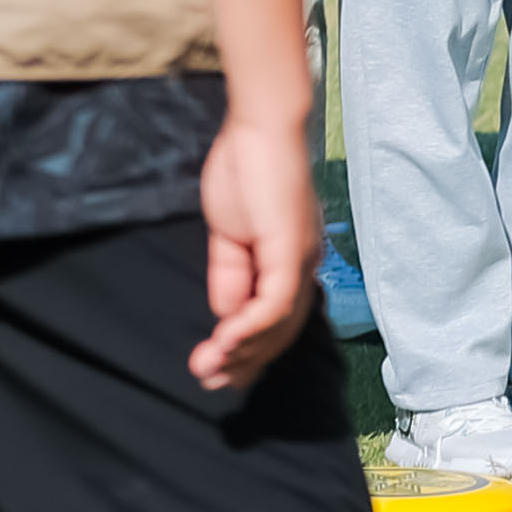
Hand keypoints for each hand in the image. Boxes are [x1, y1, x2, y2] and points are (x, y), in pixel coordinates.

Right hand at [189, 102, 318, 392]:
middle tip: (210, 383)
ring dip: (241, 352)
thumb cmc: (245, 171)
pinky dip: (248, 327)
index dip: (249, 349)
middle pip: (281, 331)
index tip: (217, 370)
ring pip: (279, 324)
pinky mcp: (290, 249)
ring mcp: (300, 258)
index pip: (277, 319)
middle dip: (244, 362)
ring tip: (207, 371)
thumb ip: (230, 275)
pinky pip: (273, 301)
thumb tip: (225, 316)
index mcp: (290, 260)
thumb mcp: (229, 236)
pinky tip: (223, 342)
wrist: (259, 128)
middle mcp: (304, 265)